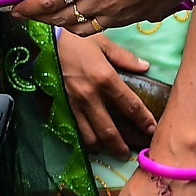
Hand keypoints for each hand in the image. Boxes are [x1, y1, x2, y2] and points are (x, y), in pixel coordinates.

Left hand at [17, 0, 195, 32]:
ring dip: (63, 25)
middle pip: (61, 18)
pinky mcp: (132, 18)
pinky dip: (87, 25)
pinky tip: (88, 16)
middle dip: (41, 18)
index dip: (30, 6)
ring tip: (55, 18)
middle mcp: (99, 1)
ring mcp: (117, 13)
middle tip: (29, 14)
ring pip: (81, 28)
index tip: (16, 8)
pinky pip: (101, 27)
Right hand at [55, 31, 155, 157]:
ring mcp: (72, 104)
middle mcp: (90, 96)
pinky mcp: (59, 106)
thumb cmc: (75, 40)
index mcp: (105, 79)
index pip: (130, 106)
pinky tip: (86, 140)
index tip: (152, 130)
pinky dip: (80, 138)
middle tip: (128, 154)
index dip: (143, 120)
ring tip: (107, 150)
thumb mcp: (103, 43)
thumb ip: (125, 58)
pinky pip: (71, 128)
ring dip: (99, 147)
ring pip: (88, 135)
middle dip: (120, 146)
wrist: (43, 40)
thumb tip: (145, 67)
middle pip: (108, 130)